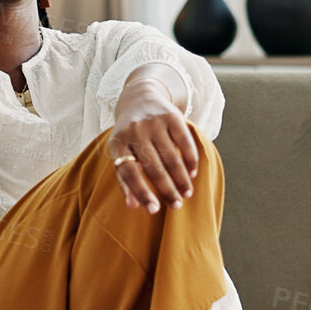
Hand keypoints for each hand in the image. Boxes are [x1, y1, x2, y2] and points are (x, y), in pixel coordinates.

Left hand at [108, 79, 198, 212]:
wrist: (140, 99)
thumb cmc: (130, 137)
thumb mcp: (121, 153)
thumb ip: (125, 180)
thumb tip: (134, 206)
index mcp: (117, 144)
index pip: (129, 173)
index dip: (142, 192)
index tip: (154, 210)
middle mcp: (134, 131)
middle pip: (153, 167)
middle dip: (167, 190)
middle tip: (177, 206)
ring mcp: (153, 122)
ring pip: (171, 158)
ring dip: (181, 179)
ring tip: (187, 193)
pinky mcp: (171, 116)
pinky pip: (184, 143)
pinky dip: (190, 160)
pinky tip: (192, 173)